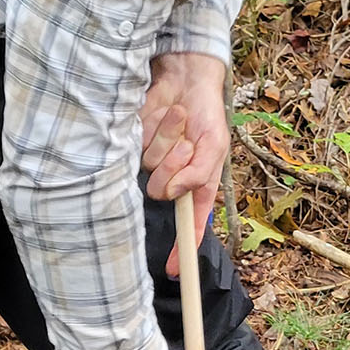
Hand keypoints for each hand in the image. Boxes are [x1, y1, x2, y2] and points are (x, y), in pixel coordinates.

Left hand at [140, 53, 228, 274]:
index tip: (174, 270)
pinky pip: (138, 147)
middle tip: (186, 142)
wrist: (185, 80)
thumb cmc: (206, 115)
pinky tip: (161, 115)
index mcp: (196, 186)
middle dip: (175, 164)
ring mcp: (152, 163)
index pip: (190, 226)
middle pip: (162, 191)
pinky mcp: (135, 145)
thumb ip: (199, 173)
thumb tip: (174, 194)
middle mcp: (172, 179)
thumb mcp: (214, 145)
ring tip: (177, 121)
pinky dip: (153, 129)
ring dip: (166, 140)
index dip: (183, 250)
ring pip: (149, 167)